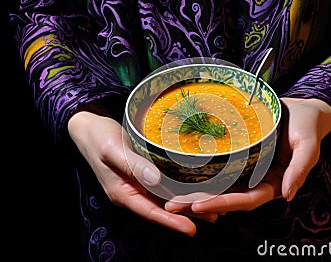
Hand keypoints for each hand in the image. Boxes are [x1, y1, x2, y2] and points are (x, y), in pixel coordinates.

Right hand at [68, 110, 216, 235]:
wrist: (91, 128)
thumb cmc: (98, 137)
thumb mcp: (112, 149)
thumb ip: (132, 165)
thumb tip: (155, 179)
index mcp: (122, 193)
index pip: (150, 212)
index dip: (171, 221)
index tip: (192, 228)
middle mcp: (133, 192)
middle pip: (163, 209)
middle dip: (188, 214)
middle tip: (215, 216)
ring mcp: (140, 184)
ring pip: (167, 199)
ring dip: (188, 204)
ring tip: (214, 207)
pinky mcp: (145, 174)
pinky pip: (165, 185)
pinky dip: (181, 189)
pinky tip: (197, 188)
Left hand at [165, 97, 330, 215]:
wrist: (300, 108)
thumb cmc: (307, 125)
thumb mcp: (307, 145)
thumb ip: (299, 169)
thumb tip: (287, 195)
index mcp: (273, 183)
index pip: (246, 200)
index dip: (223, 204)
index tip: (198, 206)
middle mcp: (257, 179)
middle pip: (227, 197)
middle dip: (201, 203)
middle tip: (172, 206)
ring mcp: (247, 168)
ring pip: (220, 184)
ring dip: (197, 191)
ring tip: (170, 196)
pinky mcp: (239, 154)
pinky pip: (219, 165)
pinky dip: (203, 172)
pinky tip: (182, 173)